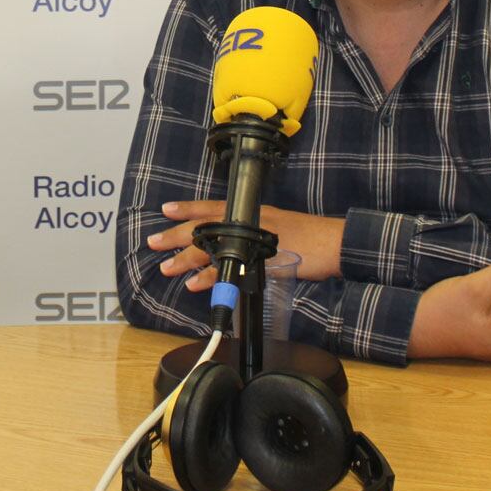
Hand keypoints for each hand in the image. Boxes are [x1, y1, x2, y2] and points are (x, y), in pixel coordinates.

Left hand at [146, 199, 342, 290]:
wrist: (336, 242)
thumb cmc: (311, 235)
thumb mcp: (276, 226)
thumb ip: (253, 232)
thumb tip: (233, 242)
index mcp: (251, 212)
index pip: (213, 206)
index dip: (189, 208)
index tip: (166, 209)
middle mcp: (248, 223)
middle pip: (205, 227)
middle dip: (177, 235)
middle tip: (153, 241)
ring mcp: (253, 241)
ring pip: (212, 247)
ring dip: (187, 258)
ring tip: (167, 267)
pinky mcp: (261, 261)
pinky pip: (230, 269)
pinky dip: (211, 277)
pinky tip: (195, 284)